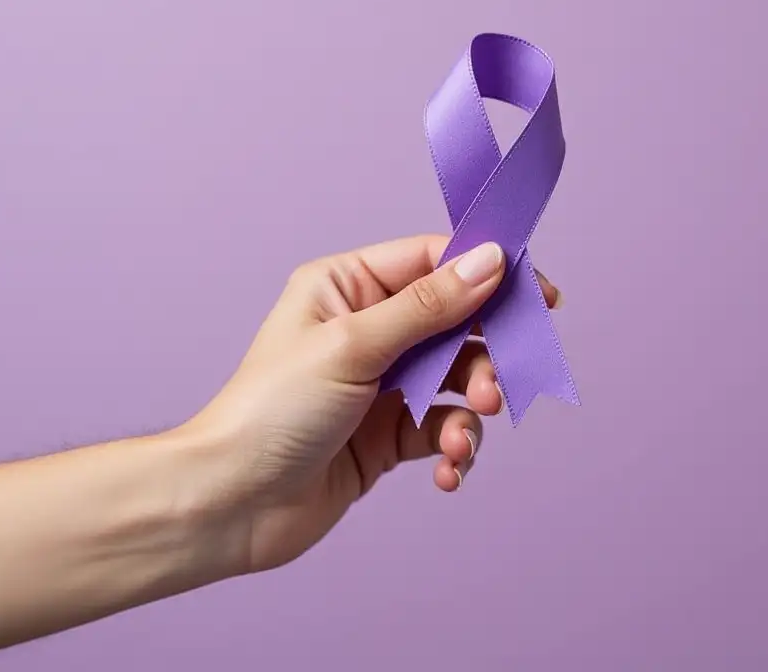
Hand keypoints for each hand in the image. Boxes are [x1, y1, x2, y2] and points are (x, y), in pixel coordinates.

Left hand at [180, 234, 559, 574]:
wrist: (227, 507)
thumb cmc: (270, 413)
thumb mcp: (354, 346)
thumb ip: (430, 306)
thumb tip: (490, 260)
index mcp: (348, 286)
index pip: (434, 261)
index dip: (488, 274)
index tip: (539, 297)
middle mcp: (369, 328)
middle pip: (458, 321)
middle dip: (486, 356)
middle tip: (499, 387)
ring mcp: (382, 383)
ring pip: (458, 378)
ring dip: (473, 409)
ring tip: (463, 438)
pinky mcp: (389, 434)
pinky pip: (444, 428)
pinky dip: (456, 448)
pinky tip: (449, 471)